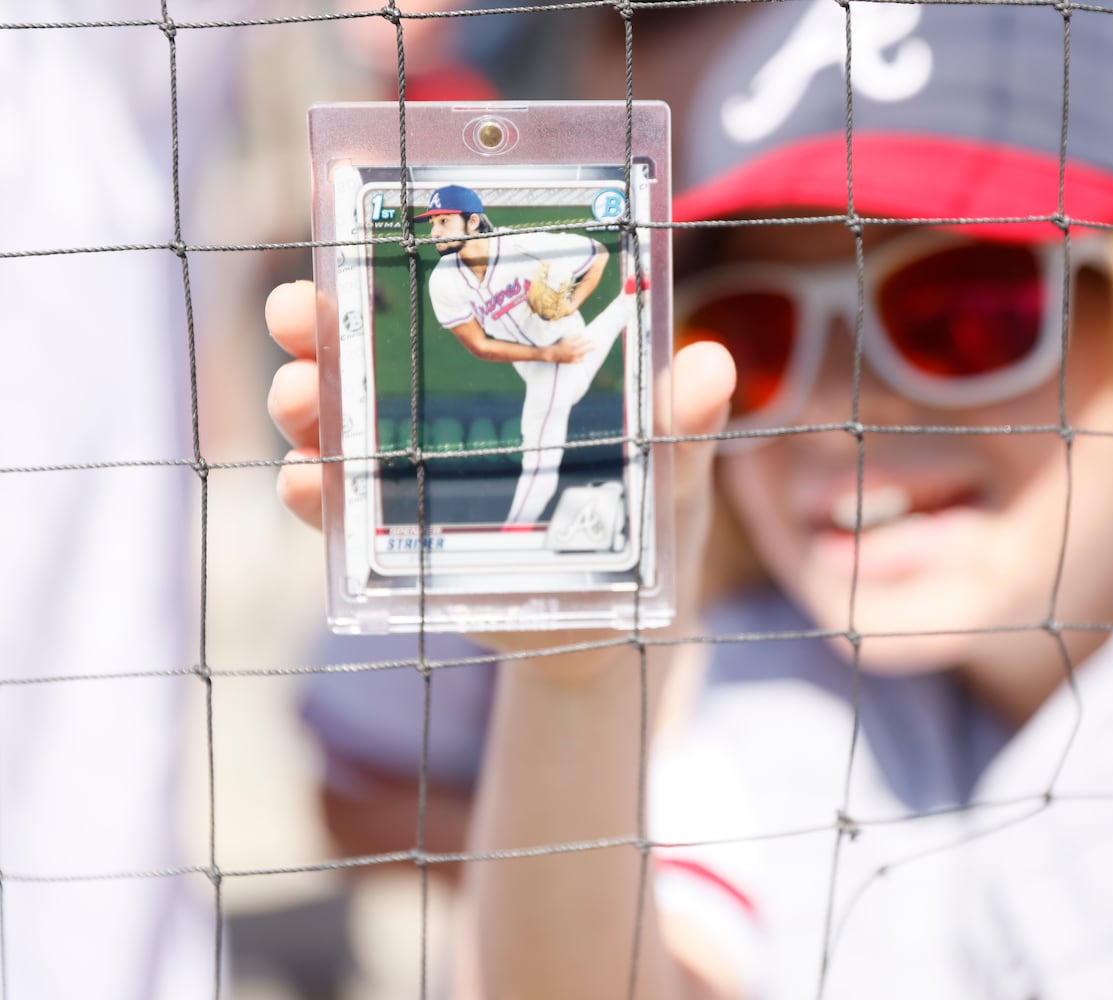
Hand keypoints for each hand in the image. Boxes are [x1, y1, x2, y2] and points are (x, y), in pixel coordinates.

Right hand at [265, 279, 735, 658]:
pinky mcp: (395, 539)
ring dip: (302, 401)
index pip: (437, 294)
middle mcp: (438, 403)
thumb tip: (711, 365)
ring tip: (300, 397)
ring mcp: (408, 469)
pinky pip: (337, 512)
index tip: (358, 234)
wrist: (621, 617)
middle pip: (360, 348)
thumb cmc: (646, 511)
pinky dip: (313, 494)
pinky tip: (308, 484)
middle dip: (319, 322)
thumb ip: (684, 418)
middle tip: (303, 313)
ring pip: (332, 421)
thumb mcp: (672, 459)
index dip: (389, 260)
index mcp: (502, 357)